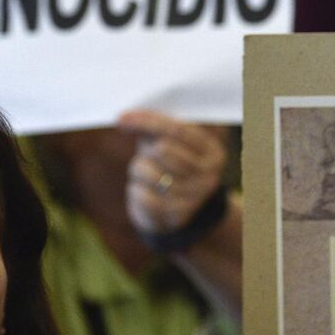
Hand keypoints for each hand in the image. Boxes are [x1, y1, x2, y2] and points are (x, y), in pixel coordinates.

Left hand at [118, 110, 227, 241]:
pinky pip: (144, 196)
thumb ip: (156, 127)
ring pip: (150, 172)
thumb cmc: (169, 166)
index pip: (178, 130)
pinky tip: (142, 190)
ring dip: (139, 170)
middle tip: (147, 155)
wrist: (174, 211)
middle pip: (164, 149)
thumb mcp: (169, 142)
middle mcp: (210, 175)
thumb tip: (124, 119)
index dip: (147, 121)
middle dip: (147, 150)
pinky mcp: (177, 217)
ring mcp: (195, 198)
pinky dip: (136, 189)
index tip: (121, 118)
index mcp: (212, 151)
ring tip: (145, 174)